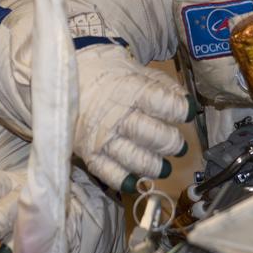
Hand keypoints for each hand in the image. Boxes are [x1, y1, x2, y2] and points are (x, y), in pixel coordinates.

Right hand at [71, 45, 191, 192]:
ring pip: (137, 159)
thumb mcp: (136, 70)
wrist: (64, 80)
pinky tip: (137, 181)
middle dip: (172, 143)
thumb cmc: (106, 74)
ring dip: (155, 166)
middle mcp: (118, 115)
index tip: (186, 113)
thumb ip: (163, 86)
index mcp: (131, 90)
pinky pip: (111, 174)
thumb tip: (187, 104)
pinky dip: (127, 181)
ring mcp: (103, 137)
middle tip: (177, 145)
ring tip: (163, 166)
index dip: (181, 111)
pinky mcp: (90, 154)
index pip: (166, 105)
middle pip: (155, 136)